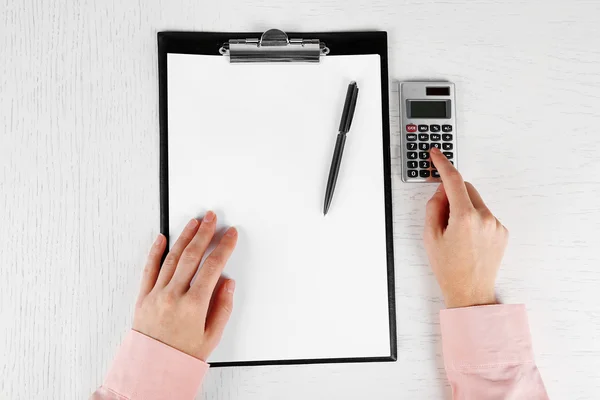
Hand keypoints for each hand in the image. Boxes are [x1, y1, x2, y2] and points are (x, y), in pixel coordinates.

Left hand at [133, 211, 237, 360]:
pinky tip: (162, 238)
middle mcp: (173, 295)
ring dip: (184, 237)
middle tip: (211, 218)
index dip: (224, 247)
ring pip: (172, 257)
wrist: (151, 370)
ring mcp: (156, 294)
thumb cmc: (182, 356)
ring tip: (193, 222)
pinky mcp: (143, 296)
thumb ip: (222, 307)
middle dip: (204, 233)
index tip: (230, 235)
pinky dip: (155, 251)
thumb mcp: (212, 336)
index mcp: (193, 305)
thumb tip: (227, 283)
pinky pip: (149, 268)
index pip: (212, 266)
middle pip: (192, 255)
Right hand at [424, 148, 507, 307]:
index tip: (437, 155)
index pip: (453, 180)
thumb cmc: (449, 269)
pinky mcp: (502, 232)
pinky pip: (485, 214)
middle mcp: (484, 218)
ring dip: (464, 207)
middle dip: (452, 192)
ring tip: (455, 233)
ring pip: (476, 202)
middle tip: (441, 212)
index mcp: (465, 218)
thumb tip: (440, 191)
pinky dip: (474, 218)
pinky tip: (466, 238)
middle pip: (466, 188)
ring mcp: (496, 225)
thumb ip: (433, 207)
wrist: (470, 292)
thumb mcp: (430, 236)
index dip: (443, 164)